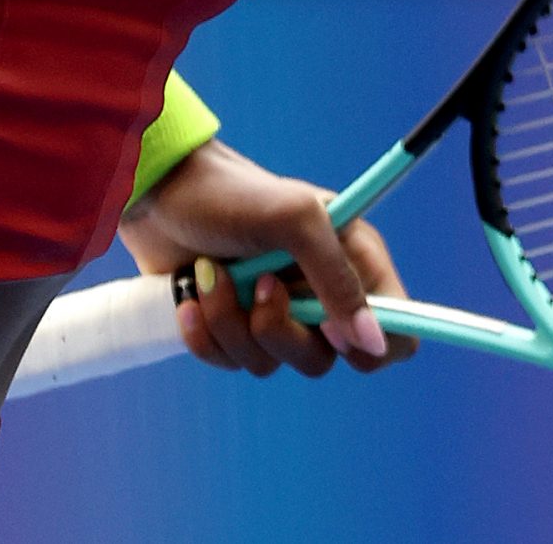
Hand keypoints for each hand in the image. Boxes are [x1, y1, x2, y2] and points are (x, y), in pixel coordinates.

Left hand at [118, 140, 417, 379]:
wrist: (156, 190)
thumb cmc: (230, 192)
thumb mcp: (294, 220)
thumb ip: (338, 279)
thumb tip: (373, 342)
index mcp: (350, 260)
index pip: (396, 331)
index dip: (371, 345)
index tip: (329, 327)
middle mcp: (318, 291)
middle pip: (328, 358)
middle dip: (282, 329)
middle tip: (260, 285)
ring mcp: (273, 311)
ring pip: (273, 363)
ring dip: (234, 324)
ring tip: (211, 275)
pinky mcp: (232, 324)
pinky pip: (231, 361)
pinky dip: (206, 335)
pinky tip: (190, 298)